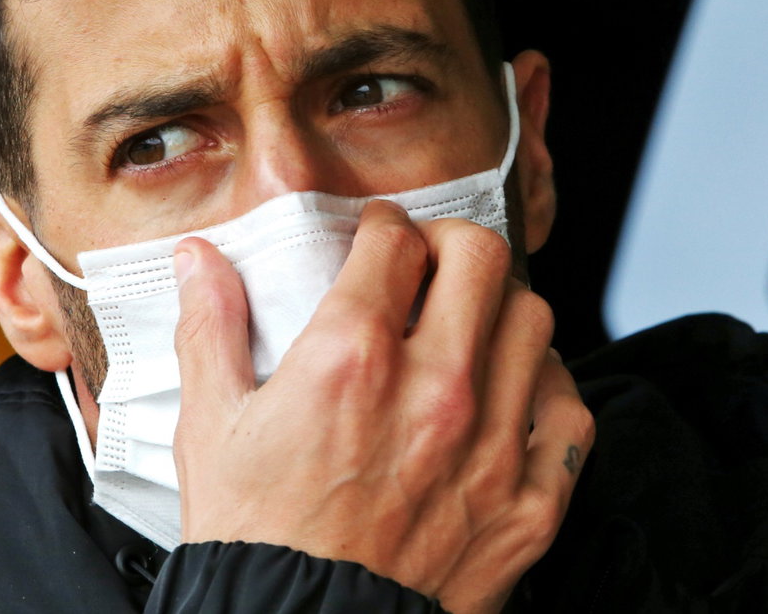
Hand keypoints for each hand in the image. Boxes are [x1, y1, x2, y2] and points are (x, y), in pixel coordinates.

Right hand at [170, 199, 594, 612]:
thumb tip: (198, 259)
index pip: (396, 239)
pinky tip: (516, 392)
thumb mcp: (212, 429)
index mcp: (350, 358)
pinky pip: (569, 410)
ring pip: (534, 321)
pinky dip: (548, 389)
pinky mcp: (528, 502)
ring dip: (502, 311)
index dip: (385, 226)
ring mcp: (491, 445)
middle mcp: (434, 389)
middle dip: (452, 245)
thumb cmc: (257, 541)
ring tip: (473, 327)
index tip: (380, 237)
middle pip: (481, 257)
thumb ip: (211, 329)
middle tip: (432, 265)